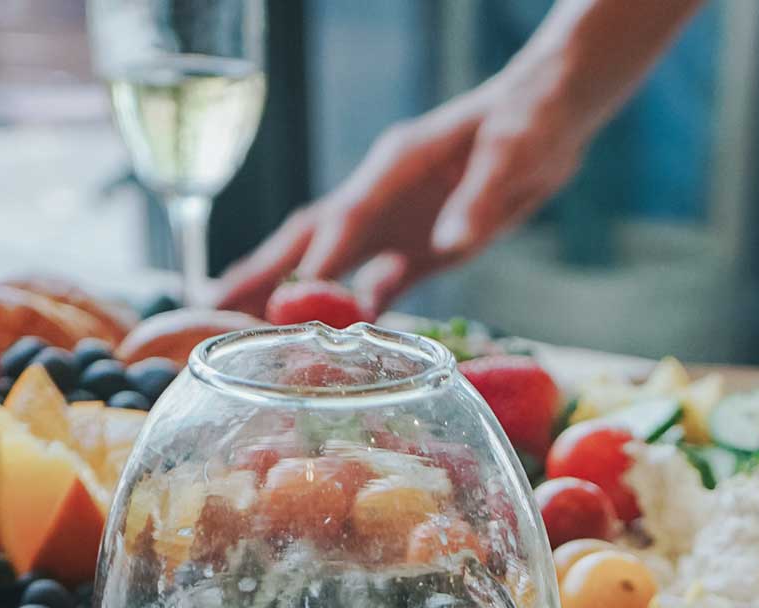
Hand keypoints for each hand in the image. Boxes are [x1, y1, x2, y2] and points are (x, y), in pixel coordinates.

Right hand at [214, 59, 595, 315]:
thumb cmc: (531, 122)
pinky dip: (344, 309)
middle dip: (262, 273)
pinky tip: (323, 342)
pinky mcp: (418, 246)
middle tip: (209, 312)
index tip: (286, 298)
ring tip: (238, 330)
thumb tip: (450, 244)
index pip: (347, 216)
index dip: (318, 259)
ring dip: (287, 296)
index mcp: (398, 166)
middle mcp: (383, 194)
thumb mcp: (515, 154)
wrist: (549, 116)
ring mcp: (396, 221)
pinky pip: (373, 282)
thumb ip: (480, 200)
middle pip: (311, 236)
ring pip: (330, 263)